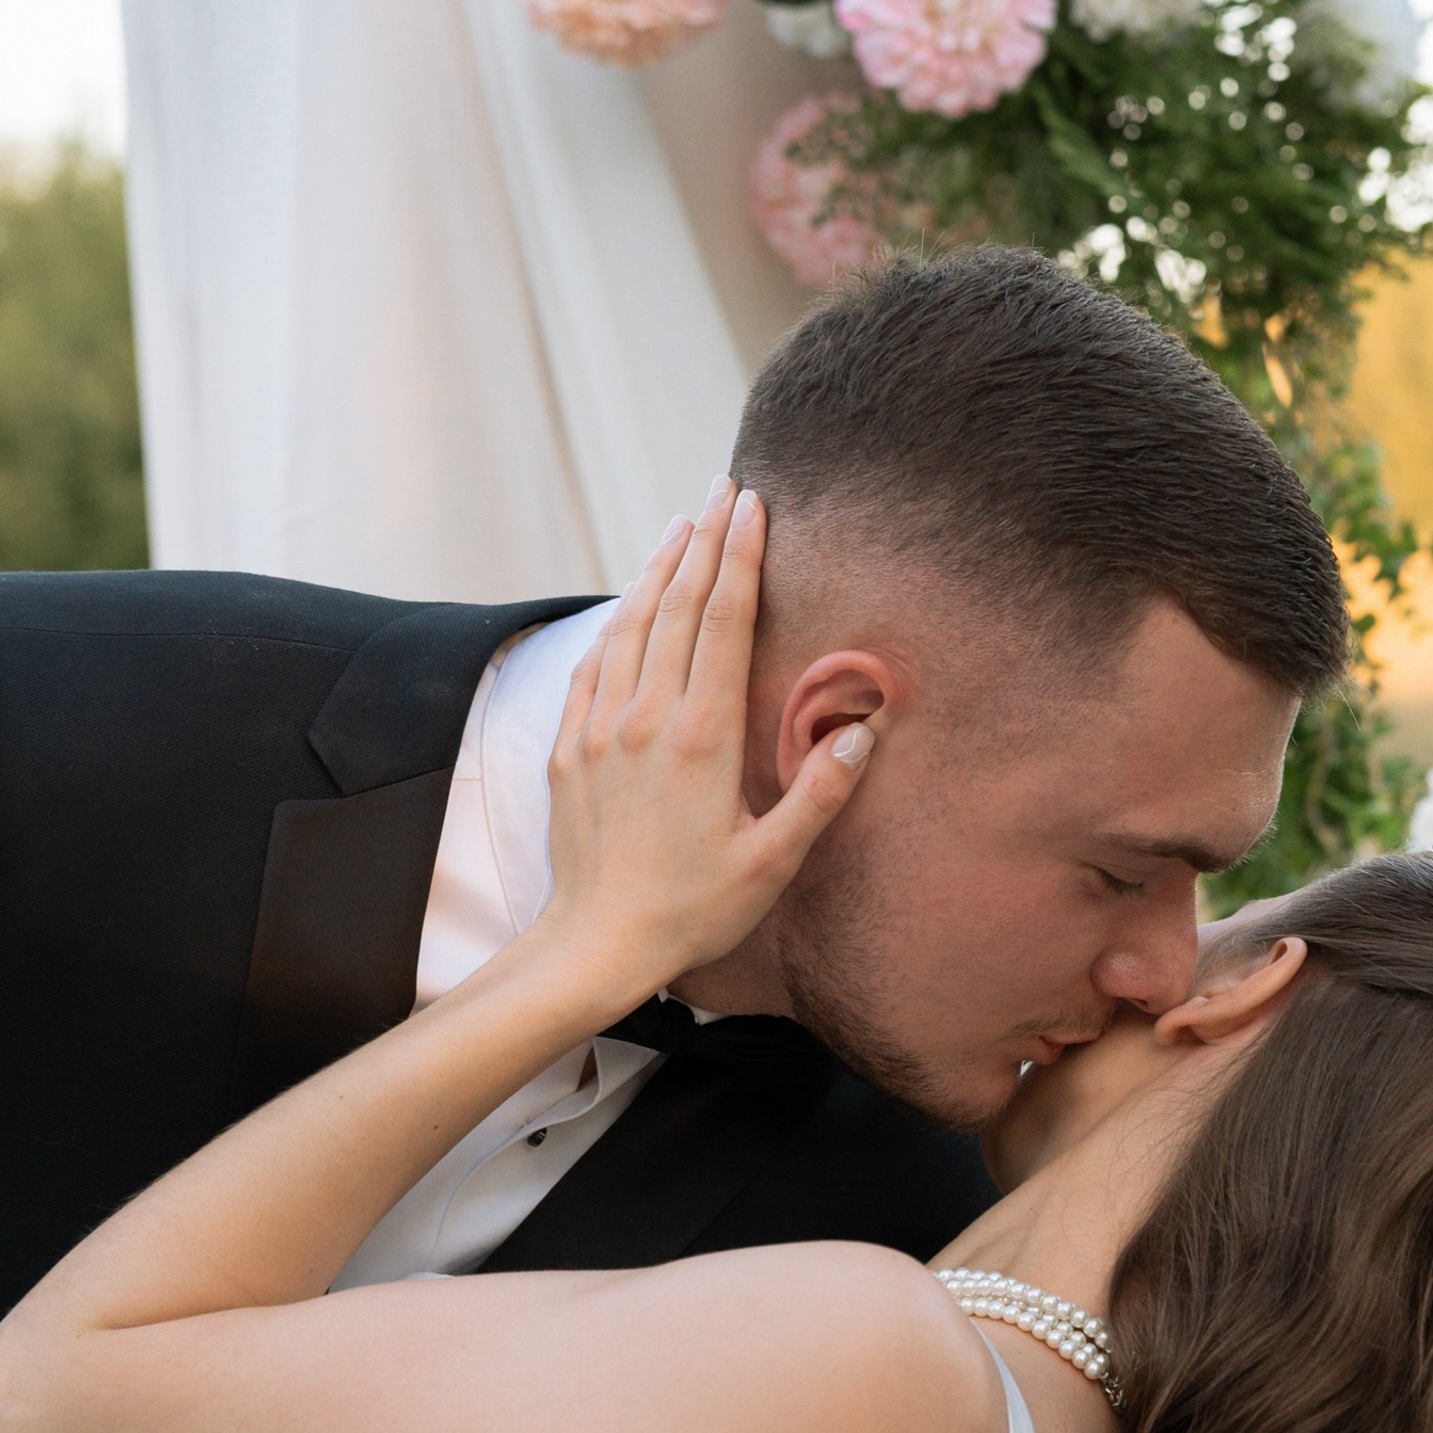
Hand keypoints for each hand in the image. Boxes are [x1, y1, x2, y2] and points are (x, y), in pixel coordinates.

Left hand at [534, 477, 872, 1011]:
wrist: (595, 943)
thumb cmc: (692, 909)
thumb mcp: (771, 863)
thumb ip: (819, 794)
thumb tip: (863, 731)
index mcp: (702, 737)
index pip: (726, 622)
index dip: (742, 557)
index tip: (754, 506)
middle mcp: (646, 718)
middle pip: (679, 606)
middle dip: (705, 542)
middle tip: (725, 490)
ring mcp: (600, 728)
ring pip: (630, 626)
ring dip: (658, 570)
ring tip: (681, 527)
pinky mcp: (569, 748)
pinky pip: (592, 666)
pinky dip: (615, 624)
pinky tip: (628, 606)